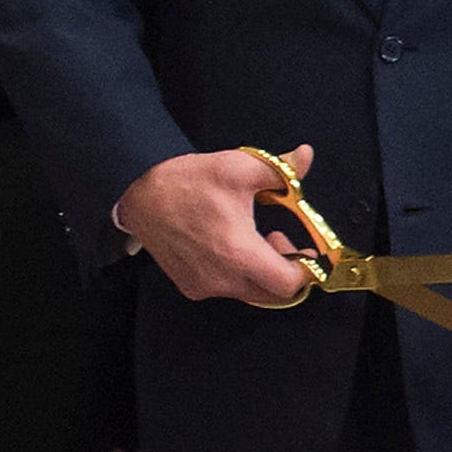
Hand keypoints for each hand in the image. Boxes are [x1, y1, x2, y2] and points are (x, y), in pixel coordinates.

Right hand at [115, 144, 315, 303]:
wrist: (140, 195)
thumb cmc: (189, 181)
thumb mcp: (240, 167)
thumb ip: (281, 170)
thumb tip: (306, 156)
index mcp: (237, 252)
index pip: (287, 284)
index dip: (306, 270)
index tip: (310, 252)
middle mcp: (220, 278)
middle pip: (272, 294)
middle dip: (286, 271)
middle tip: (284, 240)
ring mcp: (203, 287)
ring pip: (251, 292)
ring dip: (263, 271)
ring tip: (259, 238)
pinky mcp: (190, 287)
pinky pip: (228, 289)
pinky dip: (241, 274)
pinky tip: (234, 246)